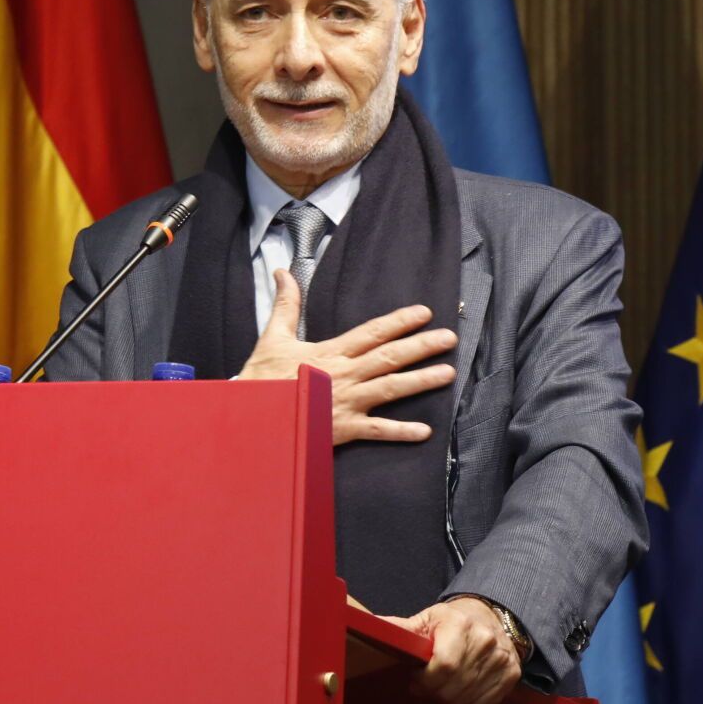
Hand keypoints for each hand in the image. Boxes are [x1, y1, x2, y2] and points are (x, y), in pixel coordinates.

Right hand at [237, 270, 456, 444]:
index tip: (424, 313)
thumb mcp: (274, 337)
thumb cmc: (263, 379)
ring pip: (391, 389)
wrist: (252, 416)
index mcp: (331, 352)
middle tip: (450, 338)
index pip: (372, 332)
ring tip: (448, 373)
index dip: (400, 321)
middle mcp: (345, 375)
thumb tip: (284, 272)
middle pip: (390, 357)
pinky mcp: (344, 428)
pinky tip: (425, 431)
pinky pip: (377, 430)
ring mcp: (347, 402)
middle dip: (422, 346)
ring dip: (422, 380)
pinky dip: (401, 432)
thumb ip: (286, 304)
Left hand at [384, 598, 522, 703]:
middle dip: (434, 692)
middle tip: (427, 684)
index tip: (417, 678)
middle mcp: (486, 641)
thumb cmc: (451, 621)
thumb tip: (369, 627)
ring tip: (443, 685)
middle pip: (453, 687)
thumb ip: (399, 630)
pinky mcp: (511, 673)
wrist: (489, 616)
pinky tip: (461, 688)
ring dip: (449, 699)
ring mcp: (501, 659)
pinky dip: (468, 702)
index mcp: (461, 625)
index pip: (444, 666)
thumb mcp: (425, 620)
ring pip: (467, 699)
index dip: (425, 680)